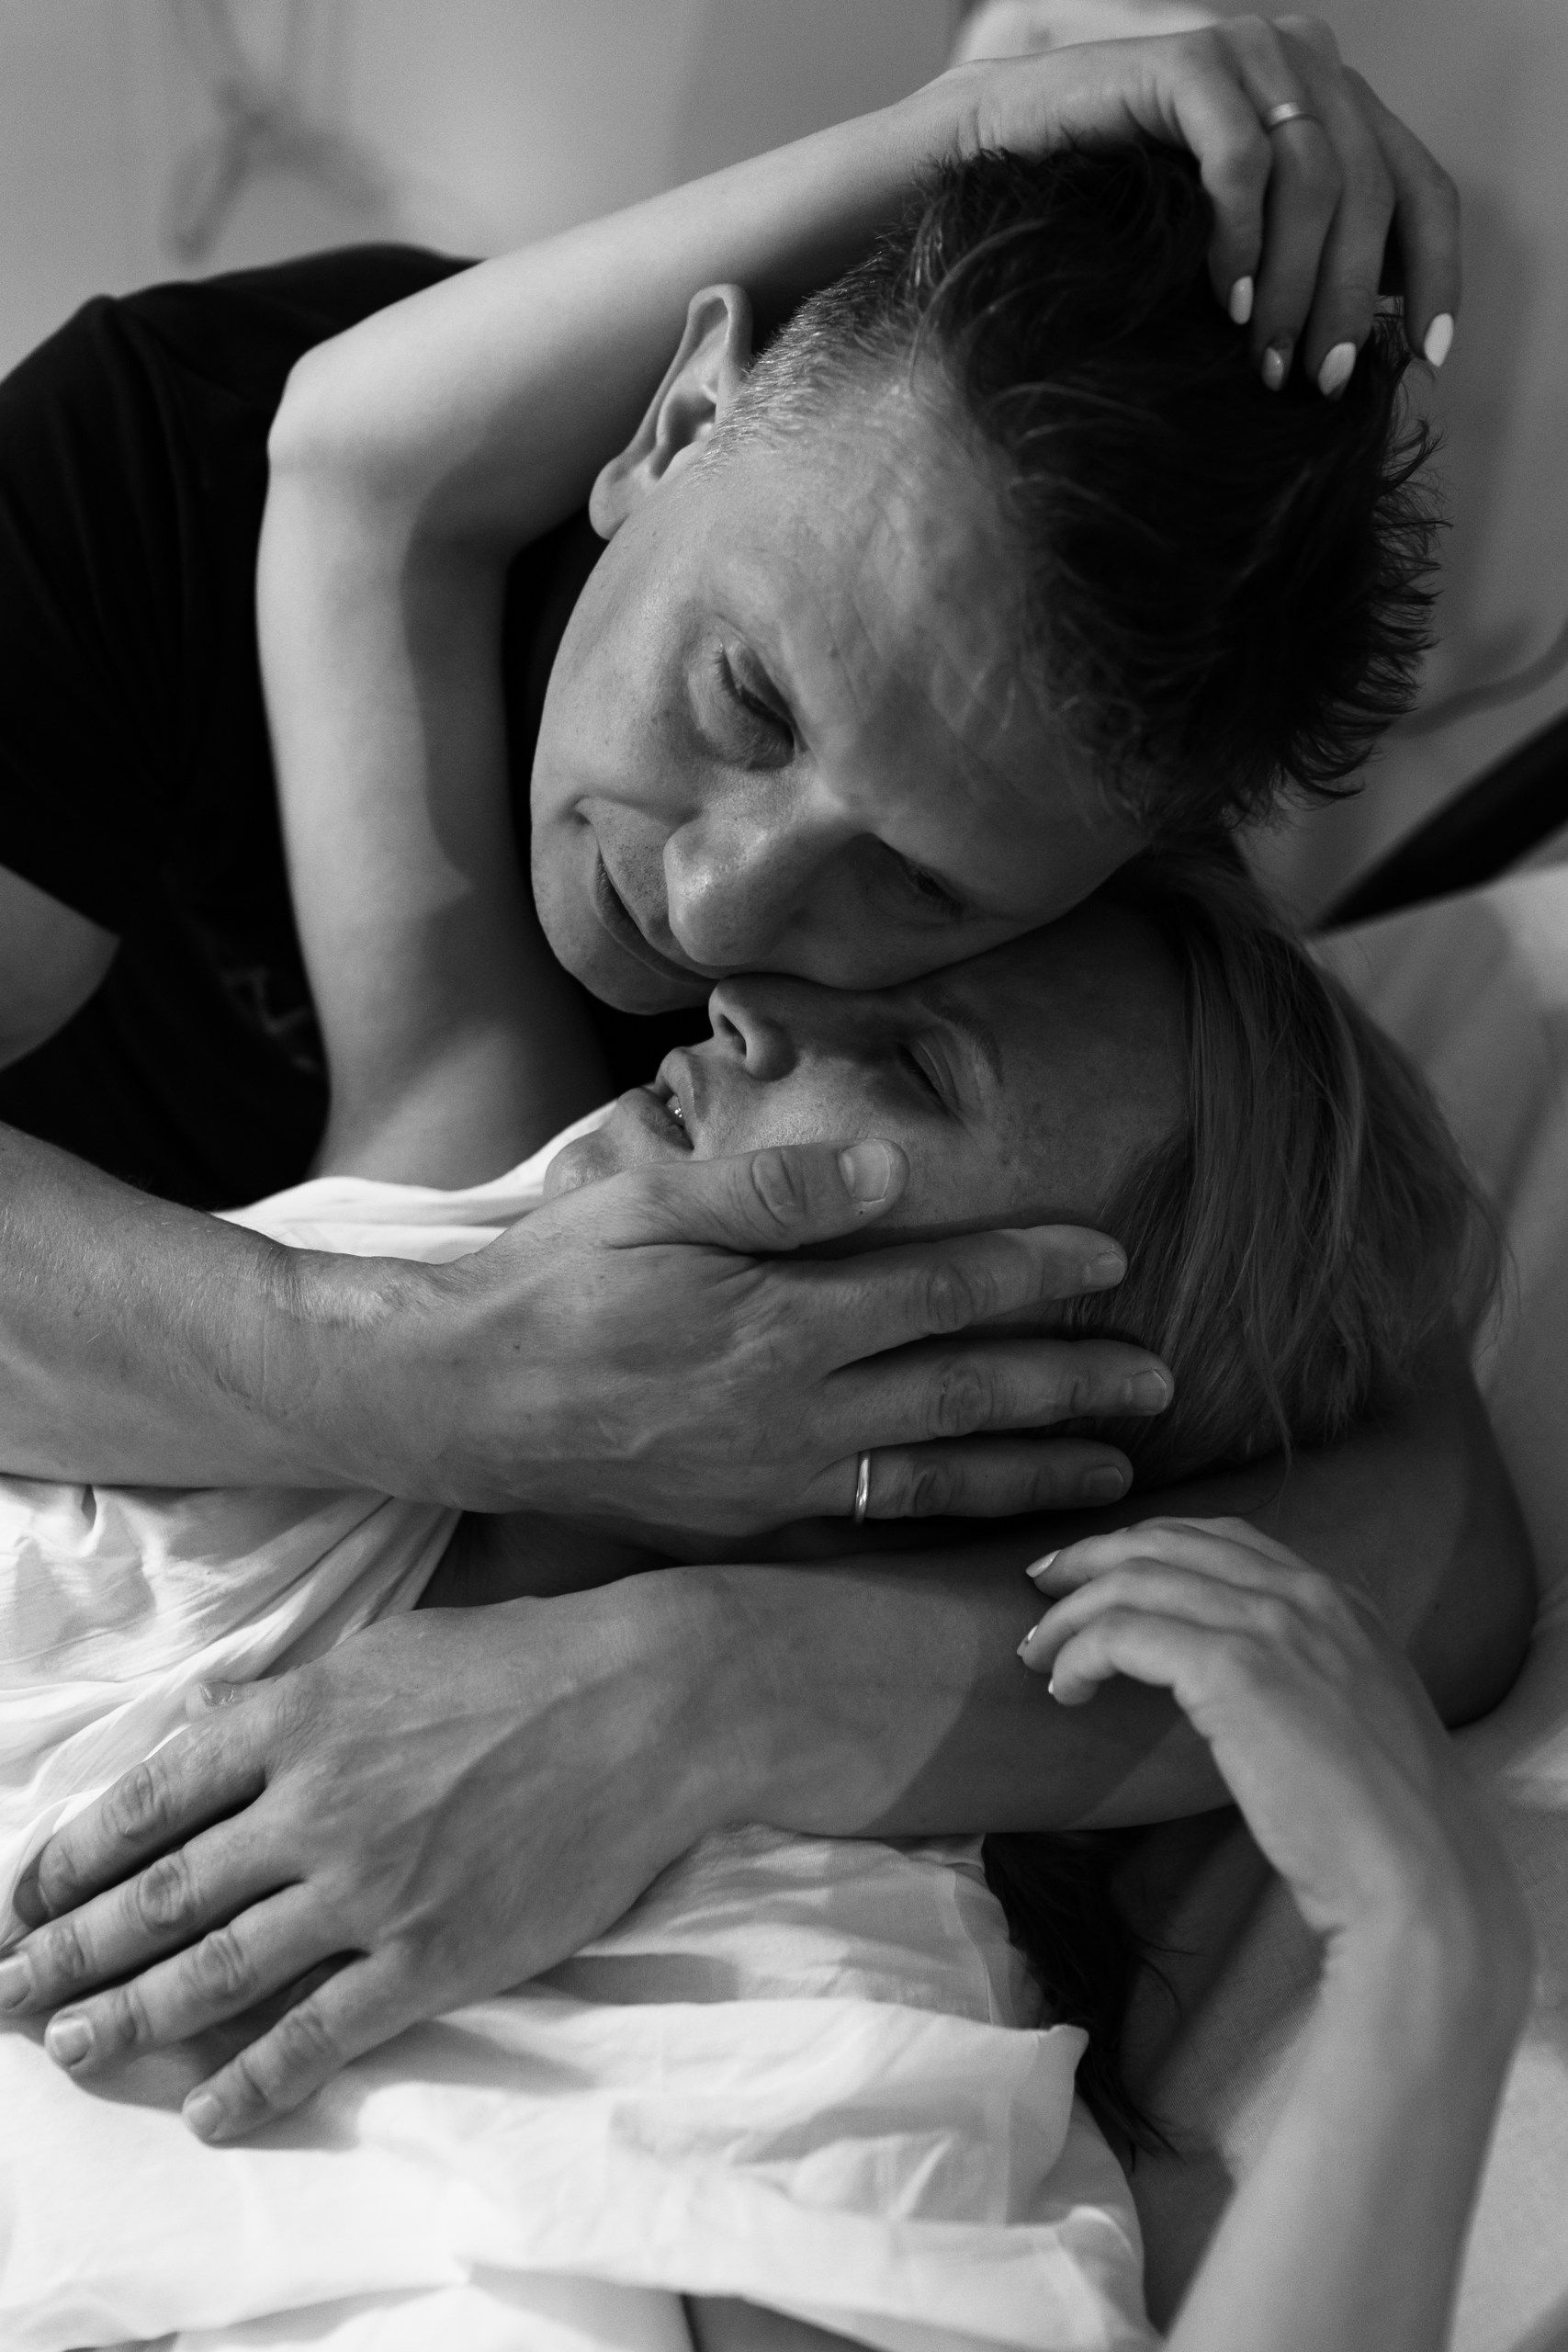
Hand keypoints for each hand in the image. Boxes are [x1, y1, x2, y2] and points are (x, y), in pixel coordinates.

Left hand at [0, 1579, 742, 2140]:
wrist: (645, 1706)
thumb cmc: (517, 1665)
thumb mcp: (382, 1653)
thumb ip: (281, 1698)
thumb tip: (198, 1724)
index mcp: (294, 1723)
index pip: (145, 1802)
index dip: (68, 1859)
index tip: (23, 1897)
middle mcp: (313, 1809)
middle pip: (159, 1897)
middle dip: (68, 1953)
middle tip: (11, 1993)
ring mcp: (370, 1891)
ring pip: (216, 1973)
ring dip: (129, 2020)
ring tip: (73, 2049)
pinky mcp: (433, 1957)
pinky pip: (321, 2035)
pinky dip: (255, 2082)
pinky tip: (208, 2111)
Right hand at [323, 1138, 1169, 1530]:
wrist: (456, 1401)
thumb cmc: (551, 1283)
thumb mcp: (646, 1202)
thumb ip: (773, 1187)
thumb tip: (894, 1167)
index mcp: (775, 1321)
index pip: (936, 1289)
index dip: (1031, 1270)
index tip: (1112, 1256)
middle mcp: (789, 1412)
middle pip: (962, 1393)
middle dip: (1071, 1384)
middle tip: (1163, 1380)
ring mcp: (771, 1483)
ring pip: (934, 1480)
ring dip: (1034, 1473)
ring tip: (1119, 1474)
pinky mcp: (745, 1530)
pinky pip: (869, 1530)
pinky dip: (944, 1526)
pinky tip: (992, 1525)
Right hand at [920, 15, 1458, 391]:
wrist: (997, 159)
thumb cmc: (1110, 217)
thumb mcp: (1229, 245)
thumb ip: (1302, 258)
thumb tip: (1373, 332)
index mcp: (1331, 102)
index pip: (1420, 186)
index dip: (1436, 274)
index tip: (1428, 360)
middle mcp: (1302, 61)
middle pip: (1373, 192)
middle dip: (1351, 302)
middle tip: (1319, 381)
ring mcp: (1247, 51)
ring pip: (1318, 179)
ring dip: (1296, 284)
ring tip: (1266, 358)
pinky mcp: (1187, 59)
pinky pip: (1242, 159)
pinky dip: (1240, 239)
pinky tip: (1223, 300)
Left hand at [1017, 1517, 1528, 1963]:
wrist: (1415, 1872)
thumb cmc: (1377, 1822)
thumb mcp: (1348, 1716)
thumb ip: (1297, 1672)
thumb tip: (1218, 1673)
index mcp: (1340, 1600)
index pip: (1221, 1537)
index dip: (1145, 1546)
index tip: (1092, 1571)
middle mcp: (1308, 1595)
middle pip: (1167, 1541)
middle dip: (1090, 1558)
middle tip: (1040, 1588)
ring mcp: (1273, 1624)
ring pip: (1135, 1580)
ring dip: (1072, 1614)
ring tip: (1039, 1654)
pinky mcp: (1235, 1668)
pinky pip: (1125, 1633)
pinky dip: (1082, 1653)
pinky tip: (1068, 1689)